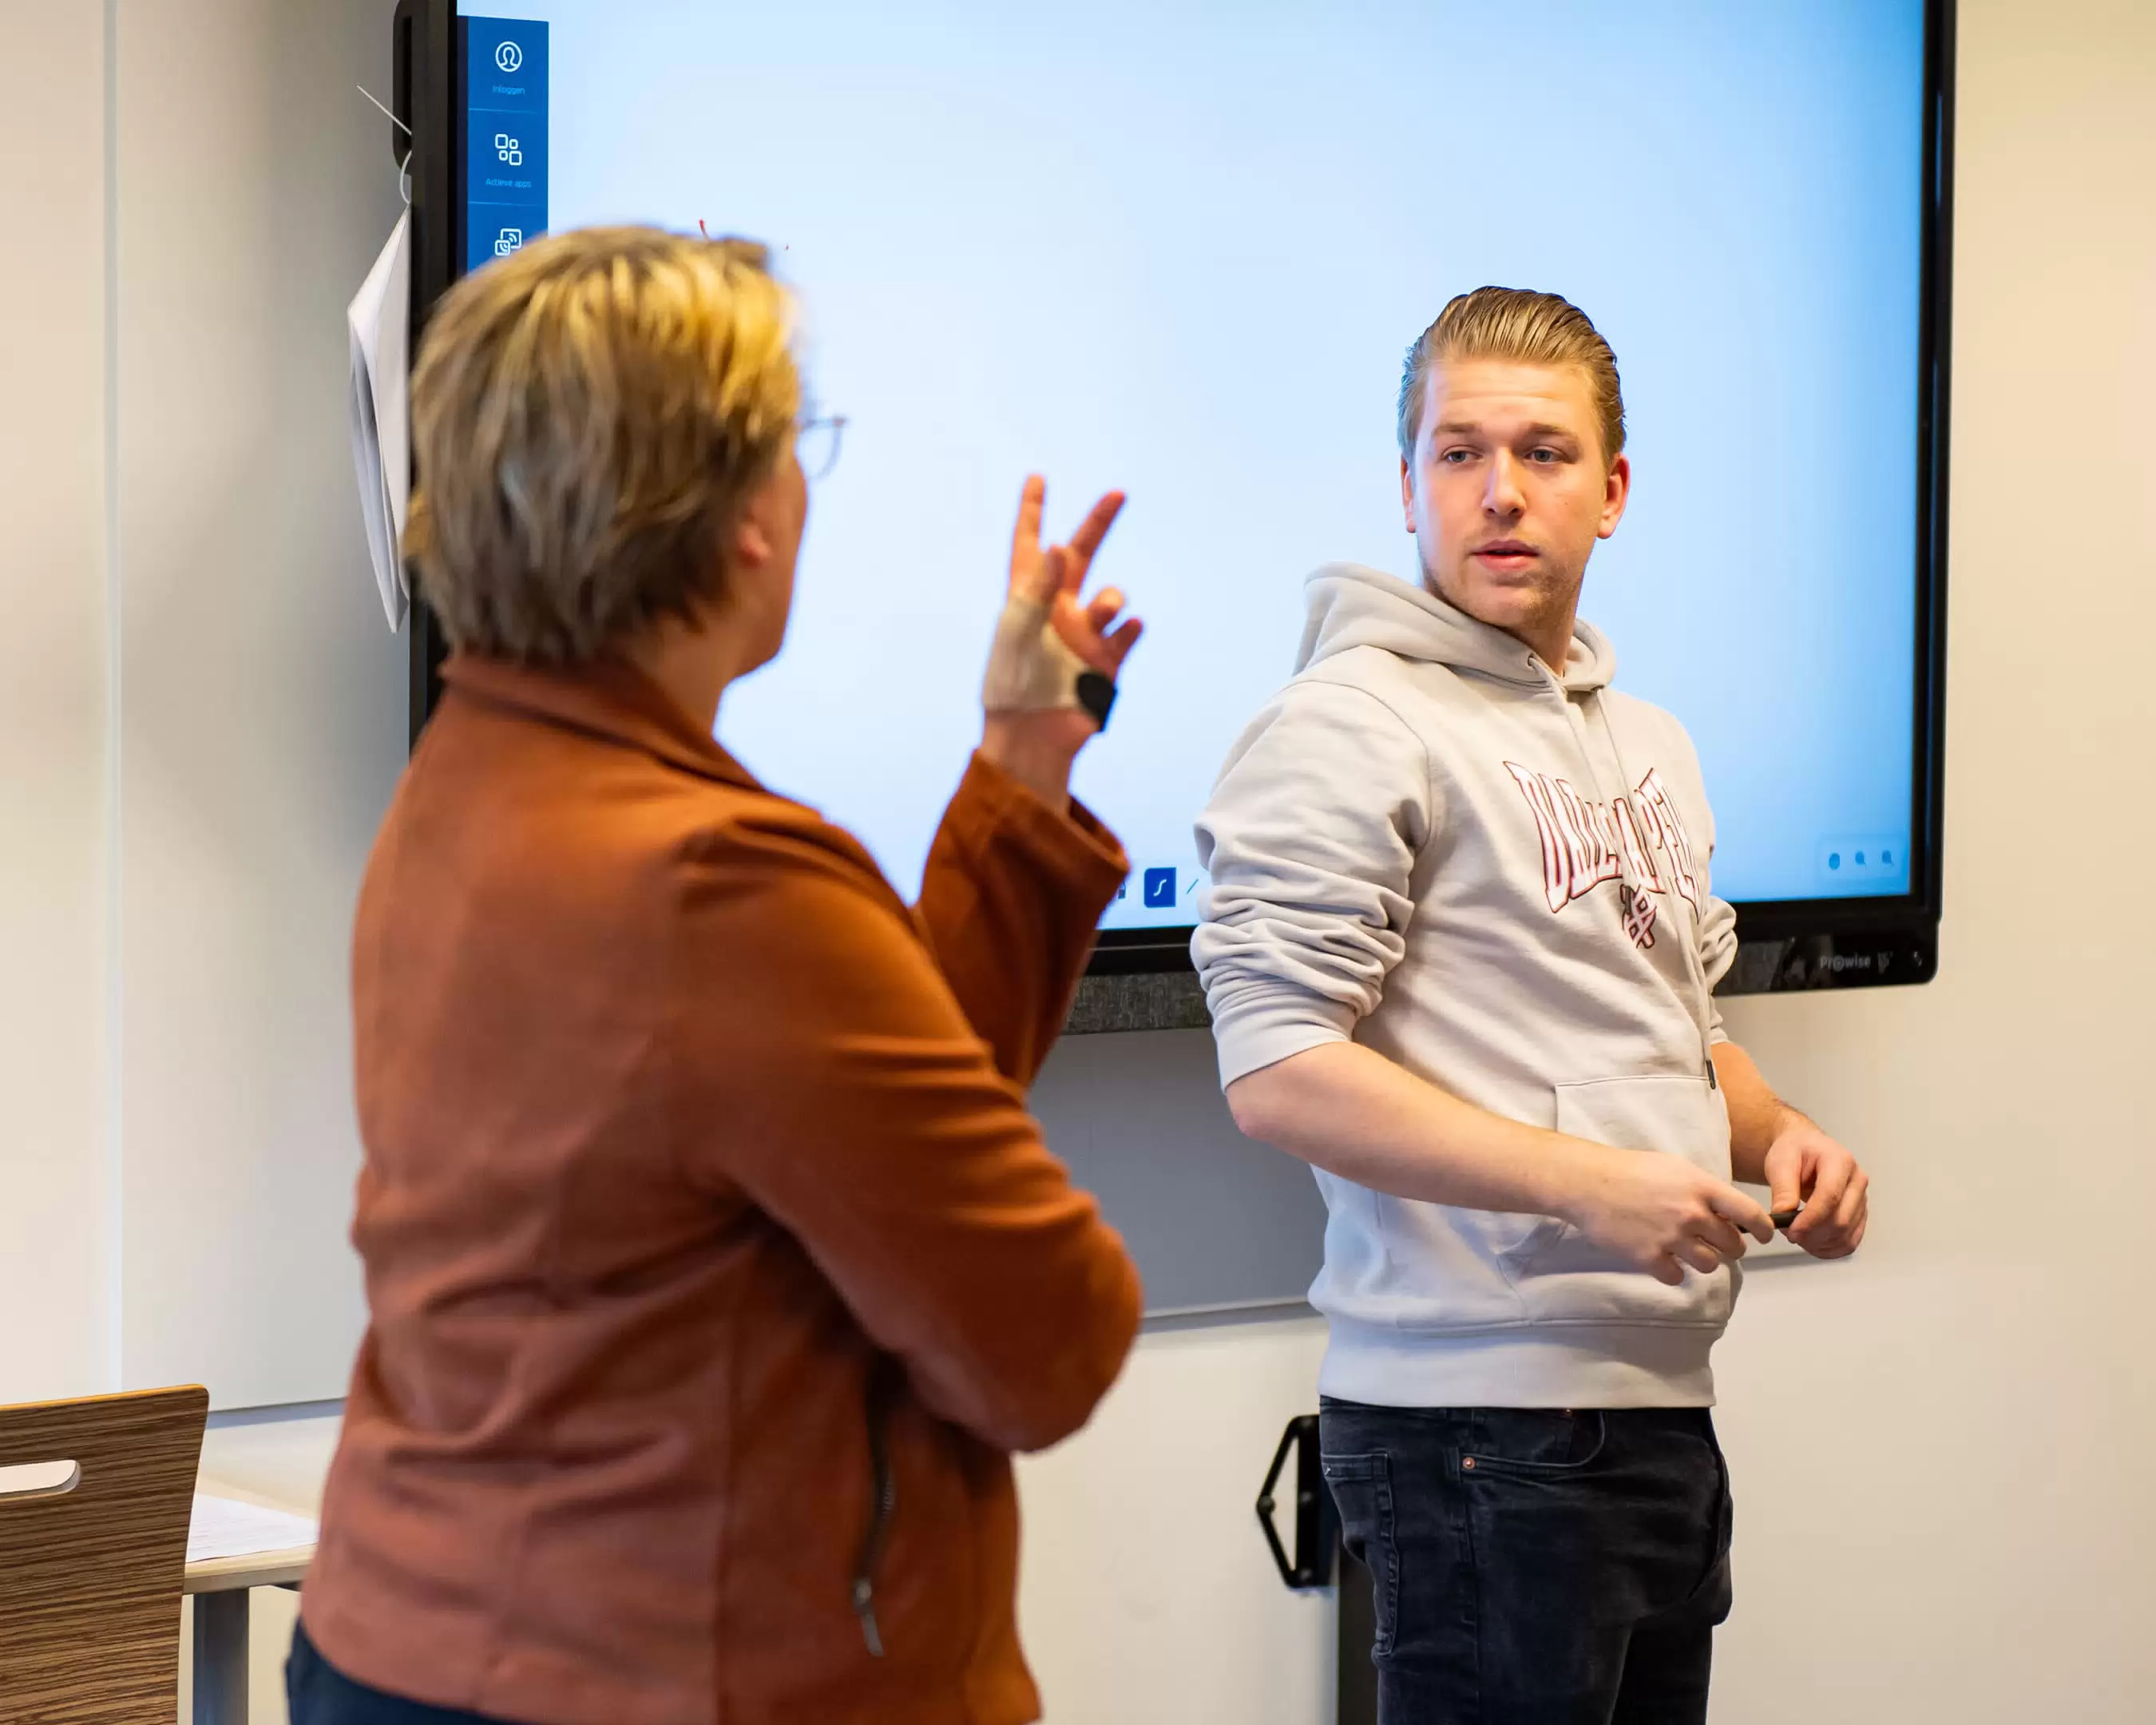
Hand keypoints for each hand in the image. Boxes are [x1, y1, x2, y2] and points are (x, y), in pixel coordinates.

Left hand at [981, 476, 1143, 803]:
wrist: (1032, 735)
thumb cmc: (1012, 683)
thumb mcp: (1020, 628)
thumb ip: (1041, 587)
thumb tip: (1061, 547)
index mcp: (1028, 599)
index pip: (1030, 547)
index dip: (1033, 513)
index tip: (1037, 479)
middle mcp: (1057, 612)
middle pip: (1082, 556)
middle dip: (1098, 525)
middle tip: (1117, 494)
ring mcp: (1083, 637)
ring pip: (1111, 598)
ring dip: (1113, 598)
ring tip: (1105, 612)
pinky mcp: (1104, 665)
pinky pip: (1126, 636)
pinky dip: (1130, 628)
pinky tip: (1127, 629)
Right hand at [1562, 1144, 1775, 1287]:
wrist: (1588, 1183)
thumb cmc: (1631, 1170)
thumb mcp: (1676, 1168)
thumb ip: (1705, 1190)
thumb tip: (1728, 1213)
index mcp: (1701, 1187)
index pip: (1750, 1214)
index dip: (1764, 1229)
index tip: (1764, 1235)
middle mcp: (1691, 1214)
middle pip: (1733, 1246)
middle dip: (1729, 1247)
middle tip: (1715, 1242)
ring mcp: (1670, 1238)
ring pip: (1709, 1265)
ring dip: (1703, 1260)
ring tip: (1685, 1248)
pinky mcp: (1649, 1258)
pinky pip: (1676, 1277)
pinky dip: (1671, 1271)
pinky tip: (1660, 1256)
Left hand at [1762, 1116, 1868, 1258]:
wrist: (1805, 1149)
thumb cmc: (1795, 1151)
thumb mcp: (1780, 1161)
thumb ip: (1782, 1188)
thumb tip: (1783, 1214)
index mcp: (1840, 1161)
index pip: (1830, 1197)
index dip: (1810, 1219)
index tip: (1791, 1231)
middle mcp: (1857, 1180)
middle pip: (1841, 1219)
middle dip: (1812, 1234)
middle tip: (1788, 1233)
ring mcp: (1861, 1199)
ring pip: (1846, 1234)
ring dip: (1819, 1243)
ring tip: (1797, 1236)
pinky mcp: (1859, 1214)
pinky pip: (1850, 1241)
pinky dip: (1830, 1249)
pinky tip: (1812, 1245)